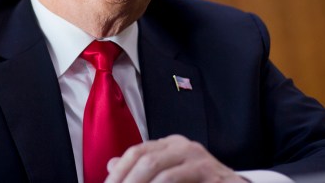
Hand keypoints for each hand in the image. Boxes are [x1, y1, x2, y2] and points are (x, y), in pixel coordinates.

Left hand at [103, 134, 247, 182]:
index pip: (137, 151)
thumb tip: (112, 164)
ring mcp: (201, 160)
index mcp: (171, 144)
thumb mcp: (169, 173)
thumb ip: (143, 169)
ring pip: (161, 174)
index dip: (119, 172)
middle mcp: (185, 147)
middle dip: (127, 181)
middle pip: (146, 160)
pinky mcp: (213, 177)